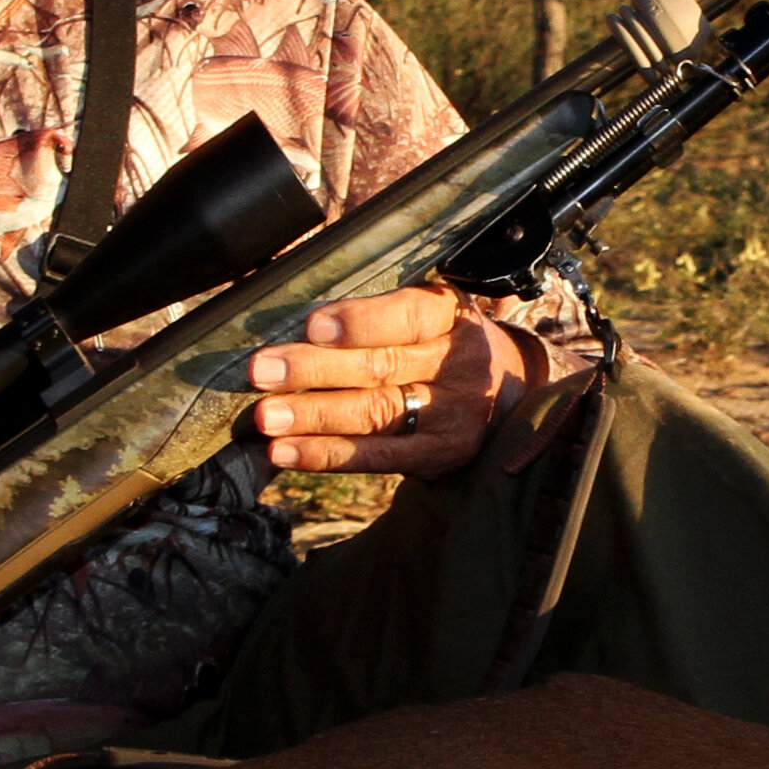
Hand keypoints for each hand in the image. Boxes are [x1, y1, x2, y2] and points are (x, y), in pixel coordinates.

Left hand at [244, 285, 534, 482]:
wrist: (506, 391)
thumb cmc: (441, 340)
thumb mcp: (429, 311)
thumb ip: (377, 312)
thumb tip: (296, 326)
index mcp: (451, 316)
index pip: (407, 316)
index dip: (360, 321)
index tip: (313, 325)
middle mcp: (457, 366)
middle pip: (381, 368)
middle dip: (315, 370)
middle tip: (262, 371)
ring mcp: (451, 415)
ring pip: (375, 415)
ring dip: (313, 417)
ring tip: (265, 417)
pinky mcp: (439, 454)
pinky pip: (377, 458)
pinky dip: (326, 455)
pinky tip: (285, 452)